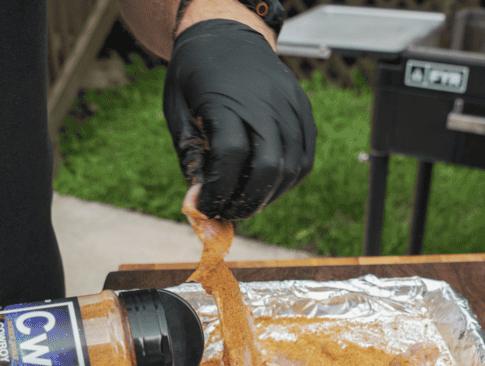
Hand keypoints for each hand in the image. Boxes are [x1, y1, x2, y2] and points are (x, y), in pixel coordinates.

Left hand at [163, 19, 314, 219]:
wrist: (226, 34)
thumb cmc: (194, 77)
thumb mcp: (178, 113)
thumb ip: (190, 158)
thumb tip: (198, 205)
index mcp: (226, 101)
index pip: (230, 156)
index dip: (219, 191)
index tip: (206, 208)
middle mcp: (264, 102)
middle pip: (269, 167)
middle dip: (247, 201)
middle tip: (228, 211)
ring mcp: (289, 104)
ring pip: (292, 167)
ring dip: (268, 196)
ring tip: (244, 200)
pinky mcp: (303, 109)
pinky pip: (305, 156)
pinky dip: (287, 180)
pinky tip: (265, 186)